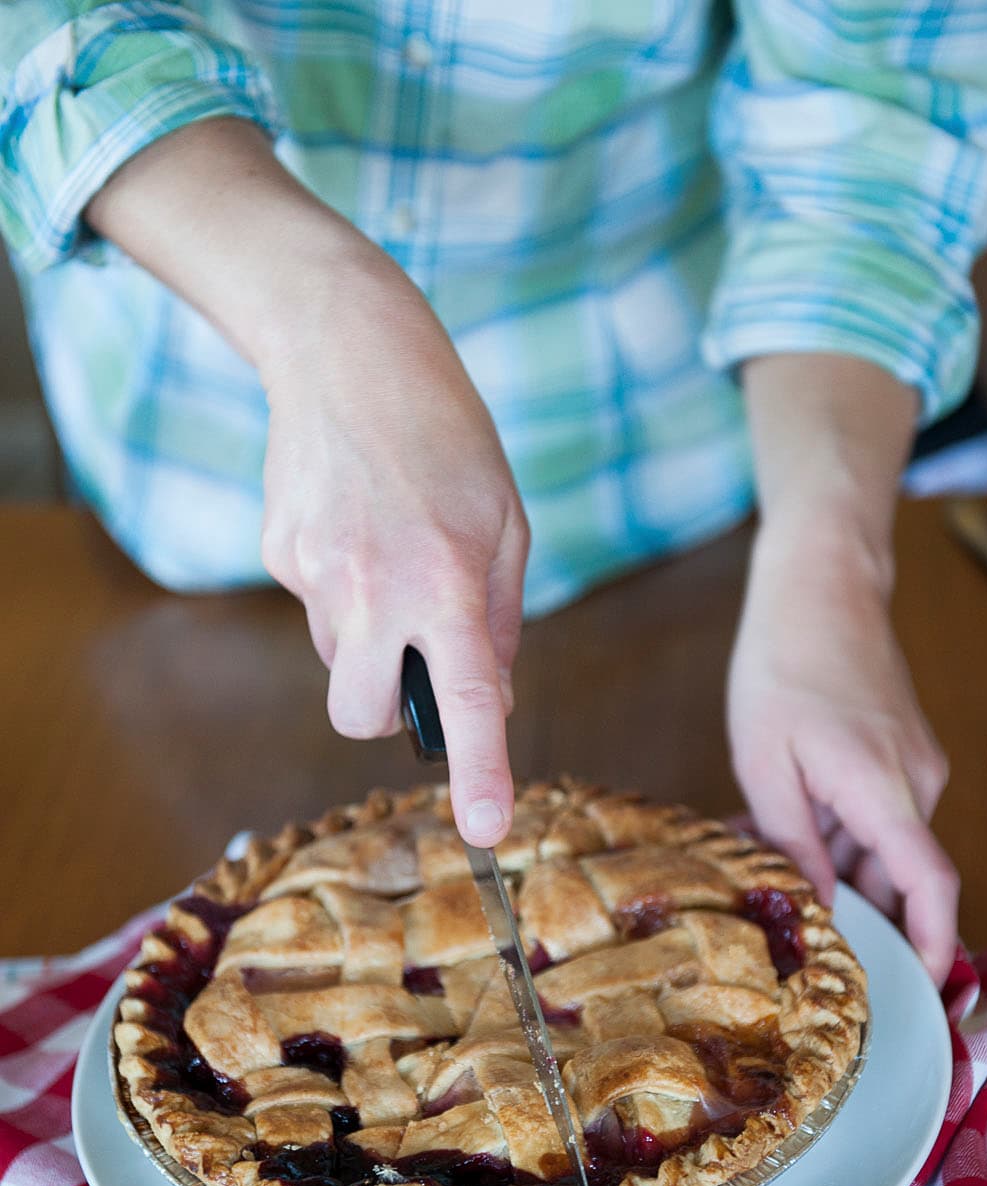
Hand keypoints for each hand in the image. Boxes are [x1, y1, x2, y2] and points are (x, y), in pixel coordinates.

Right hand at [258, 241, 527, 846]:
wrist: (347, 348)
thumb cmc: (446, 434)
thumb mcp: (505, 522)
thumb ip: (498, 622)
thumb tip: (488, 703)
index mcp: (447, 582)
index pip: (465, 703)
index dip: (477, 774)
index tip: (485, 833)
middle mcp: (373, 588)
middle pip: (362, 716)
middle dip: (389, 711)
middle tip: (417, 659)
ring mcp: (313, 572)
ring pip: (341, 659)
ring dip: (370, 638)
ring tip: (390, 552)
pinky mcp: (278, 552)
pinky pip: (317, 607)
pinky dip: (341, 589)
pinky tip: (355, 524)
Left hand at [728, 528, 958, 986]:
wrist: (820, 583)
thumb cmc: (784, 662)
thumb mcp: (765, 763)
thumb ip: (793, 842)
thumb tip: (820, 905)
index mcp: (885, 791)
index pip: (929, 885)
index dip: (932, 942)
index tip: (928, 986)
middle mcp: (916, 782)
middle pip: (894, 872)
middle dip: (847, 902)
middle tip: (787, 921)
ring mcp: (912, 764)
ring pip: (877, 840)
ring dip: (829, 860)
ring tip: (760, 860)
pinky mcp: (899, 748)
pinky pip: (873, 808)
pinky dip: (832, 826)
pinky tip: (774, 822)